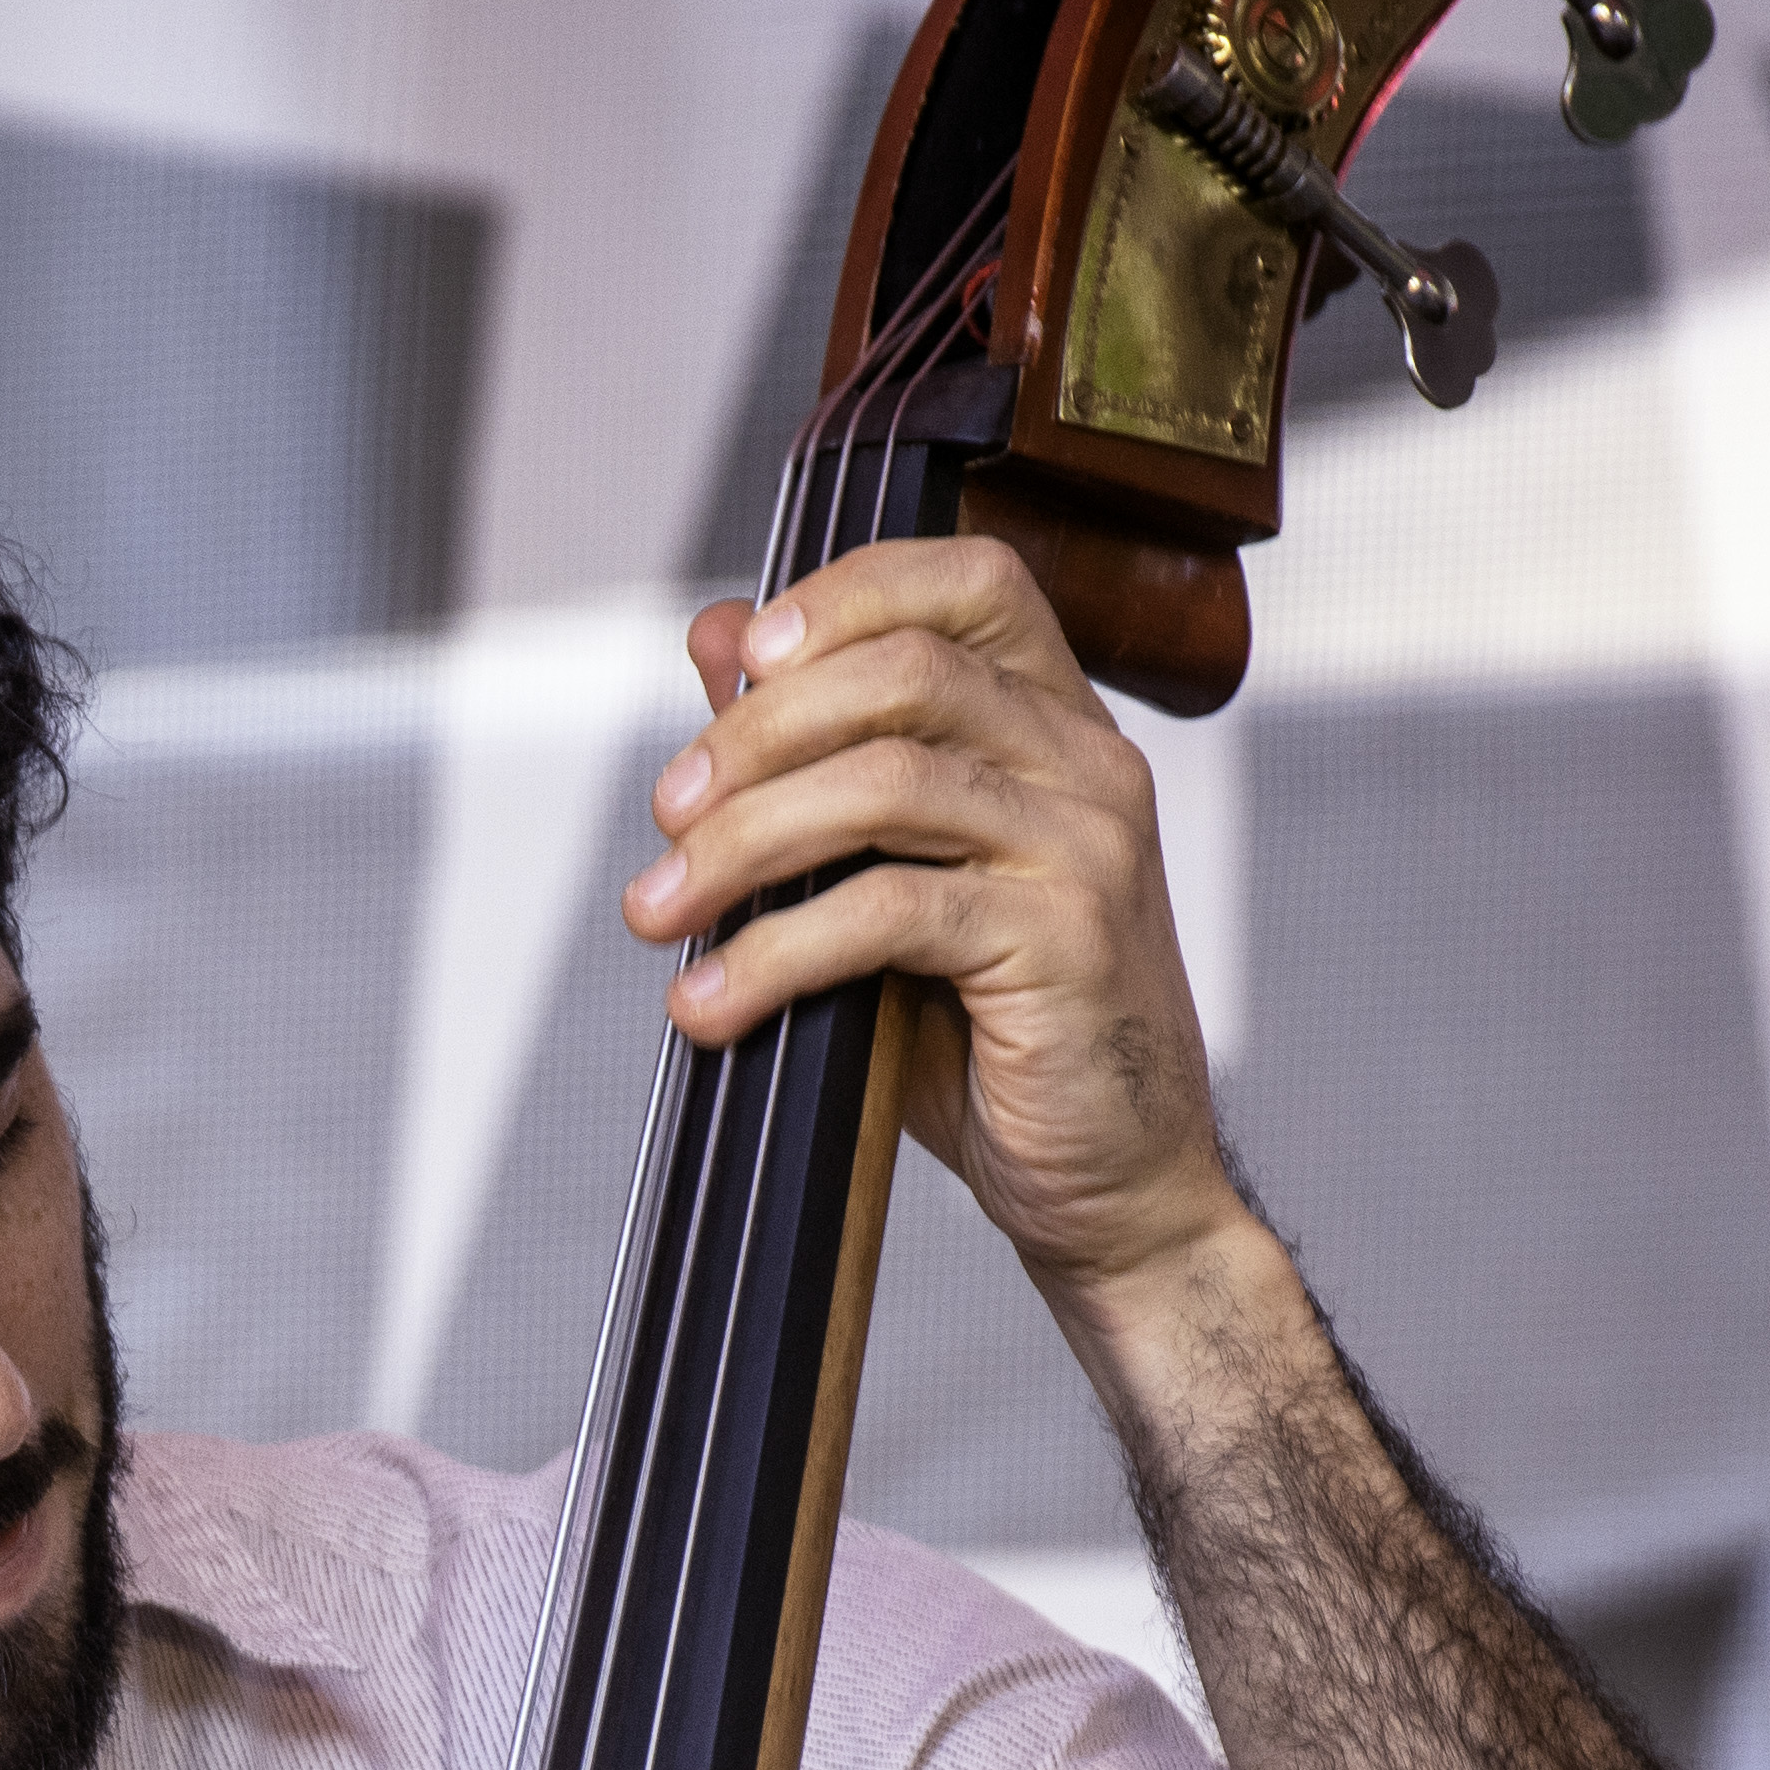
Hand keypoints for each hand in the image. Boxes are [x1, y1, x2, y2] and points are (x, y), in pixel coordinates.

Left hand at [620, 535, 1245, 1313]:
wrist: (1111, 1184)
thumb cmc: (996, 1039)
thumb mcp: (889, 882)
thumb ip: (813, 761)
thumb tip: (717, 639)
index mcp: (1056, 727)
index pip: (968, 585)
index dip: (849, 590)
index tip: (744, 655)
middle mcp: (1087, 764)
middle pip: (903, 673)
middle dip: (758, 735)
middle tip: (667, 814)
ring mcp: (1085, 847)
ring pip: (885, 783)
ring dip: (743, 844)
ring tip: (658, 910)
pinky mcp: (1063, 941)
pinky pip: (891, 911)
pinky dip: (776, 951)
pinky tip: (711, 1004)